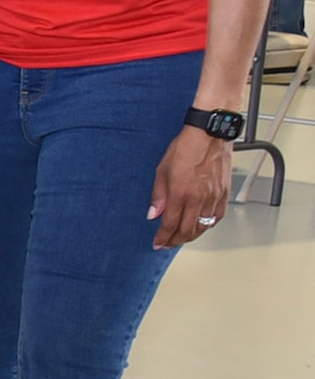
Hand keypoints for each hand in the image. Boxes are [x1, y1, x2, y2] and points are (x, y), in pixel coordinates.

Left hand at [148, 125, 230, 248]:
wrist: (209, 135)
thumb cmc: (186, 147)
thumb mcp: (162, 170)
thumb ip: (158, 195)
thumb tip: (153, 213)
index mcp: (181, 193)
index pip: (170, 224)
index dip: (163, 237)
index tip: (158, 243)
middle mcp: (199, 198)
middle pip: (187, 230)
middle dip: (176, 240)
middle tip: (168, 244)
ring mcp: (214, 197)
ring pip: (203, 226)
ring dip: (191, 235)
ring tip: (182, 238)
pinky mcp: (225, 193)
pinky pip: (217, 217)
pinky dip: (208, 225)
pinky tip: (201, 226)